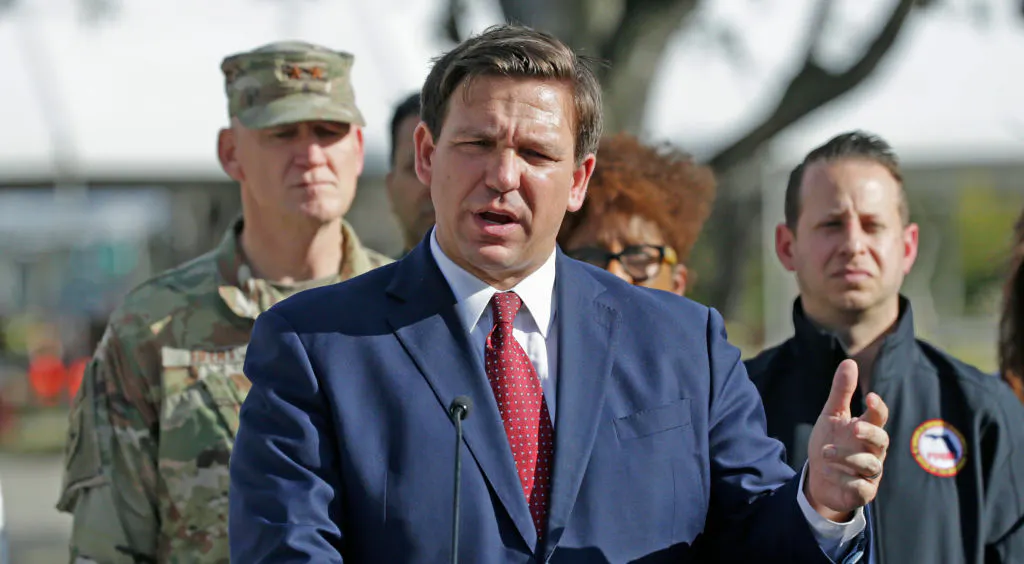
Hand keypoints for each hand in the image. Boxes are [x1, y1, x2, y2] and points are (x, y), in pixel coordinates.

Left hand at [805, 359, 888, 520]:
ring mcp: (870, 472)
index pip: (879, 417)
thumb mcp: (832, 415)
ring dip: (848, 458)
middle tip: (854, 428)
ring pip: (870, 465)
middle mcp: (873, 450)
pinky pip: (860, 487)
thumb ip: (842, 391)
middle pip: (882, 440)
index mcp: (867, 429)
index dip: (878, 408)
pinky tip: (827, 471)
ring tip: (825, 452)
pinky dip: (844, 479)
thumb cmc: (831, 442)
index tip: (871, 397)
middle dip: (870, 433)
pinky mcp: (863, 491)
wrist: (819, 477)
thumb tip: (849, 361)